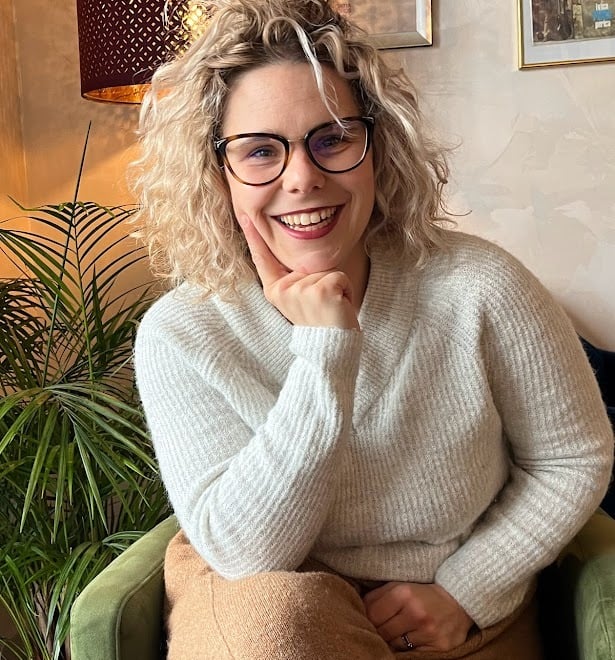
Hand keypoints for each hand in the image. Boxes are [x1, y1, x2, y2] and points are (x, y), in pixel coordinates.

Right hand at [238, 215, 358, 328]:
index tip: (245, 215)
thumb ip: (293, 280)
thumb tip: (297, 258)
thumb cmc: (319, 323)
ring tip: (330, 307)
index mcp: (275, 290)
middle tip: (321, 306)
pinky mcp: (322, 289)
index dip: (254, 236)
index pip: (263, 259)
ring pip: (326, 270)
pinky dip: (347, 290)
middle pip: (307, 263)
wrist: (331, 348)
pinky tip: (339, 306)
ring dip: (335, 287)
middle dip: (321, 280)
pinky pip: (340, 276)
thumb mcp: (299, 300)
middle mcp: (285, 289)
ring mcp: (302, 289)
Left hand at [363, 582, 473, 651]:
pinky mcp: (438, 647)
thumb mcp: (401, 586)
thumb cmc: (423, 593)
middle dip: (378, 631)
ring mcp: (428, 632)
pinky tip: (409, 640)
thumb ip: (378, 596)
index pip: (373, 614)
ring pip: (395, 645)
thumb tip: (358, 609)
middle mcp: (416, 613)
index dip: (367, 619)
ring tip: (395, 632)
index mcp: (404, 593)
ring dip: (391, 640)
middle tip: (380, 628)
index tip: (367, 619)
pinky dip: (407, 649)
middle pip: (382, 632)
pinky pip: (412, 654)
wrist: (458, 602)